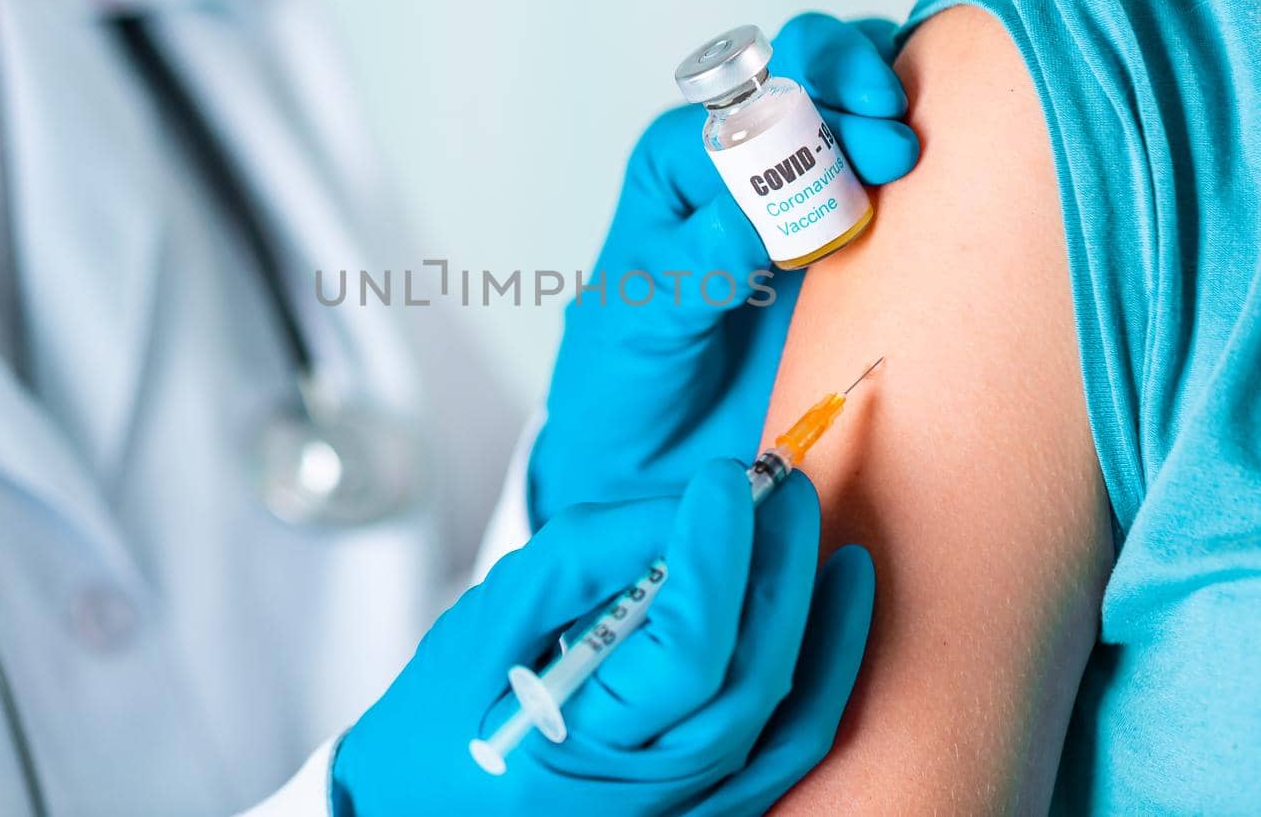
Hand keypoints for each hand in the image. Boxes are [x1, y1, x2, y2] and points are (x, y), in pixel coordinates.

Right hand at [332, 459, 875, 816]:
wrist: (425, 815)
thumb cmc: (436, 728)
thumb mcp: (484, 626)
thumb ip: (582, 561)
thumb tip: (682, 507)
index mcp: (574, 747)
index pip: (684, 649)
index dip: (715, 554)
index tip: (726, 477)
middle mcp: (642, 794)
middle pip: (749, 675)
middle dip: (776, 567)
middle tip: (786, 484)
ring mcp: (682, 811)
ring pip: (781, 713)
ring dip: (812, 612)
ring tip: (812, 529)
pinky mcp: (705, 809)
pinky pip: (787, 747)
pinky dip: (824, 671)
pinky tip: (834, 604)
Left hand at [529, 13, 916, 523]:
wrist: (655, 451)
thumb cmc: (626, 376)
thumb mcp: (643, 321)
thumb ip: (693, 266)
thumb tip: (749, 216)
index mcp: (680, 160)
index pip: (746, 99)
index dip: (798, 102)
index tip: (839, 139)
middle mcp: (743, 159)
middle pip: (809, 76)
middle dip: (854, 91)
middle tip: (891, 146)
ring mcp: (805, 193)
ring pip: (859, 111)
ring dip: (892, 115)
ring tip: (908, 160)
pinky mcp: (852, 238)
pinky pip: (892, 185)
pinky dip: (923, 163)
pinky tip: (937, 180)